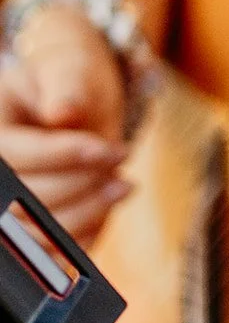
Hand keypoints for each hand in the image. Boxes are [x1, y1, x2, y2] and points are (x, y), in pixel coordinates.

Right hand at [0, 4, 130, 242]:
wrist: (73, 104)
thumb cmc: (68, 83)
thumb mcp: (66, 69)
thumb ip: (65, 86)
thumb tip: (63, 112)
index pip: (19, 158)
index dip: (68, 156)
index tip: (115, 149)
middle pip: (28, 200)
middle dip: (83, 183)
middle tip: (121, 159)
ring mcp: (9, 210)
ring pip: (41, 234)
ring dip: (90, 211)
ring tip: (123, 184)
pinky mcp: (34, 233)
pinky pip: (56, 254)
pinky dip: (88, 233)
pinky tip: (108, 203)